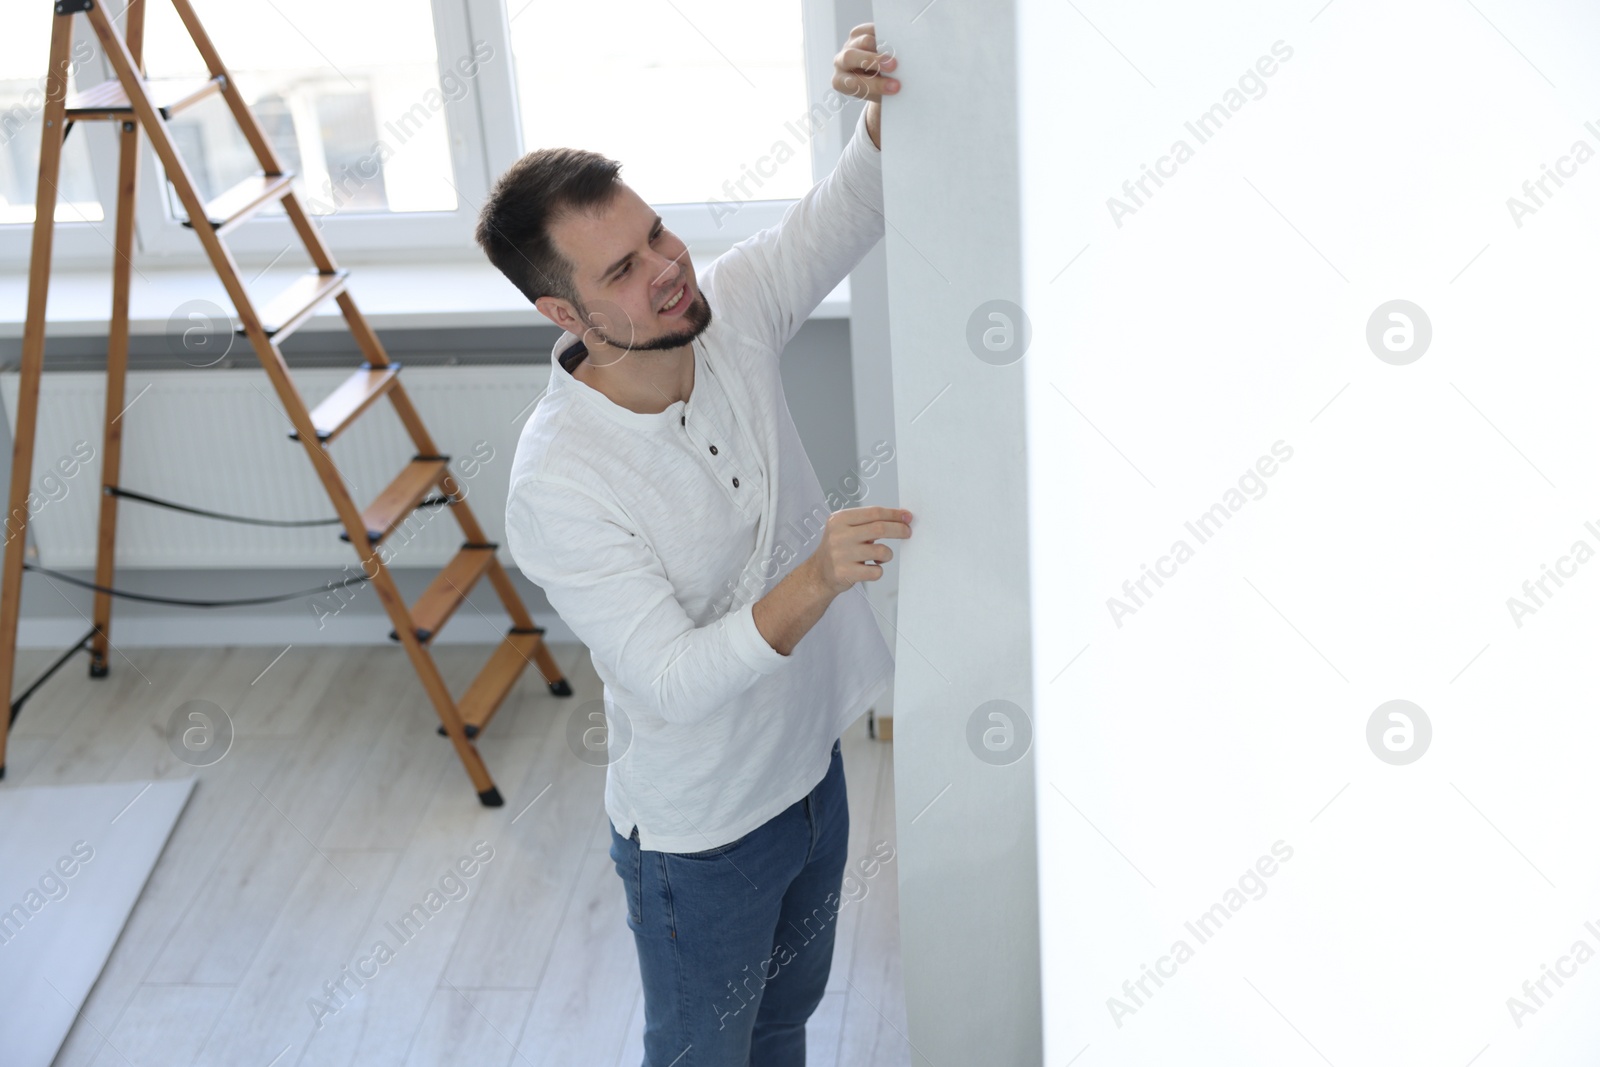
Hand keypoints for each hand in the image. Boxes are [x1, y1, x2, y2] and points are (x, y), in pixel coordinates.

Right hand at [806, 505, 912, 596]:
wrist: (819, 573)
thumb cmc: (840, 548)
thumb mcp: (846, 528)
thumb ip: (868, 522)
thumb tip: (901, 518)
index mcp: (839, 519)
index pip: (873, 512)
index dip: (894, 514)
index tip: (907, 517)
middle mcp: (838, 535)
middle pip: (879, 528)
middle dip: (899, 530)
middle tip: (907, 533)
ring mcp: (841, 555)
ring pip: (881, 551)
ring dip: (887, 554)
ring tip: (881, 557)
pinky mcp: (844, 573)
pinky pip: (876, 571)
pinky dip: (878, 570)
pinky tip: (870, 568)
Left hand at [832, 22, 897, 148]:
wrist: (873, 77)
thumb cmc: (876, 89)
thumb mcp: (879, 94)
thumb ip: (885, 89)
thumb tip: (903, 83)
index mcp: (840, 82)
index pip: (854, 83)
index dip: (876, 85)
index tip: (896, 87)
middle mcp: (840, 62)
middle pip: (852, 57)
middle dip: (875, 61)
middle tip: (895, 65)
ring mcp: (848, 45)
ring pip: (863, 42)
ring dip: (882, 47)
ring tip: (898, 52)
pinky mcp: (857, 33)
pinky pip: (870, 29)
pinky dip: (883, 34)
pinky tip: (896, 40)